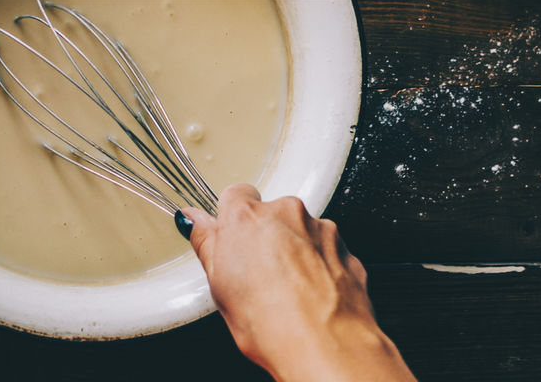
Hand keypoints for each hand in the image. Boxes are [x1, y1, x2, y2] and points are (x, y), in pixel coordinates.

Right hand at [185, 185, 415, 381]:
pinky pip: (326, 251)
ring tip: (287, 293)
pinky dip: (319, 268)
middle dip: (266, 238)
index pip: (235, 195)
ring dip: (294, 253)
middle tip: (258, 277)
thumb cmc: (272, 320)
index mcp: (248, 216)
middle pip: (271, 214)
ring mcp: (320, 230)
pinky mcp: (347, 250)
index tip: (230, 239)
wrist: (325, 346)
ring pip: (301, 232)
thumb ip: (206, 242)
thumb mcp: (218, 283)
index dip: (232, 219)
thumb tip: (194, 222)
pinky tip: (310, 297)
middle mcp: (287, 213)